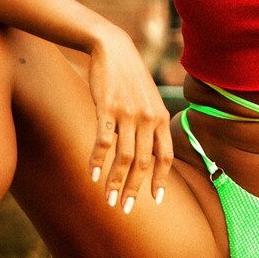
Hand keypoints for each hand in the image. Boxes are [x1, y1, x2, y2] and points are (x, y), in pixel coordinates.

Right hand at [87, 27, 172, 212]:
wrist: (113, 48)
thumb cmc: (130, 77)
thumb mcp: (149, 99)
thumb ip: (152, 123)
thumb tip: (149, 150)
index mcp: (161, 118)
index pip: (165, 156)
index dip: (161, 180)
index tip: (156, 200)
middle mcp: (148, 118)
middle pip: (144, 163)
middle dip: (135, 189)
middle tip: (127, 209)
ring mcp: (128, 114)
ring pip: (124, 158)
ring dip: (116, 183)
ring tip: (109, 200)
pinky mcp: (107, 109)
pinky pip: (103, 142)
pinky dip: (97, 161)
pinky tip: (92, 176)